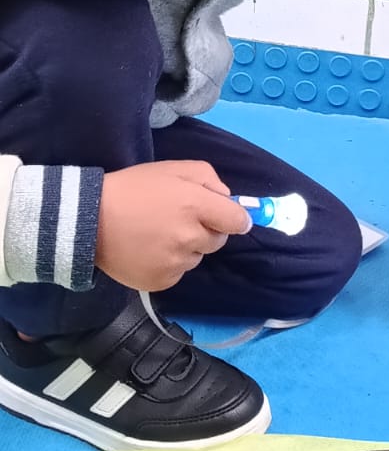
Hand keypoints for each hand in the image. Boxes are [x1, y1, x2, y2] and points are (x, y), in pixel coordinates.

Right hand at [96, 161, 251, 291]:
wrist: (88, 219)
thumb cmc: (133, 189)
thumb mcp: (171, 169)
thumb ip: (208, 179)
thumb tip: (229, 200)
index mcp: (195, 205)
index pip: (237, 221)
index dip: (235, 218)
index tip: (229, 218)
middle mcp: (190, 237)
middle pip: (218, 241)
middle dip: (206, 230)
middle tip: (180, 220)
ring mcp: (176, 263)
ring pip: (197, 257)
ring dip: (187, 248)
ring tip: (158, 234)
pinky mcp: (162, 281)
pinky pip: (179, 273)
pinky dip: (170, 264)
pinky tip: (150, 250)